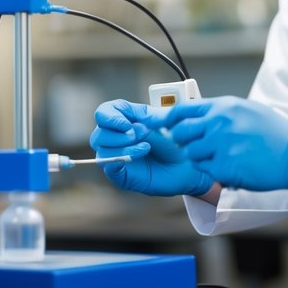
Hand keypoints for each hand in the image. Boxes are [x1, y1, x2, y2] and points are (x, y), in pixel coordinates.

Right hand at [89, 99, 214, 196]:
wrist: (188, 165)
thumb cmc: (176, 142)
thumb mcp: (164, 122)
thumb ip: (148, 115)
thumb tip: (135, 120)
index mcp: (124, 120)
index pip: (104, 113)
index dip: (110, 116)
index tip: (128, 122)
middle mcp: (116, 138)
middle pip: (98, 133)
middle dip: (119, 133)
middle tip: (142, 134)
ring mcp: (116, 156)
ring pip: (102, 149)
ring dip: (124, 145)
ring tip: (146, 147)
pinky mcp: (120, 174)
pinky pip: (108, 165)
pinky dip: (121, 158)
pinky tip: (139, 155)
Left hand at [148, 96, 287, 192]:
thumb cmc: (274, 132)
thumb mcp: (246, 110)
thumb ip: (220, 112)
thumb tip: (197, 116)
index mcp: (223, 106)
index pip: (182, 110)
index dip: (169, 119)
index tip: (165, 126)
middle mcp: (219, 123)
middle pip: (180, 133)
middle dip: (182, 142)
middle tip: (194, 147)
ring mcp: (222, 145)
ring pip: (191, 155)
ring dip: (200, 159)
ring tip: (219, 159)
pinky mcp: (227, 167)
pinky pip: (206, 171)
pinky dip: (214, 173)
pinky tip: (231, 168)